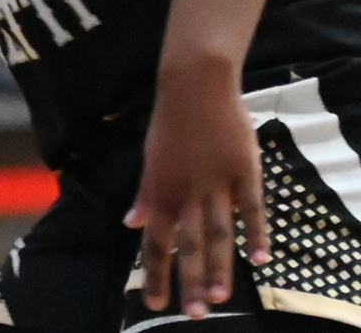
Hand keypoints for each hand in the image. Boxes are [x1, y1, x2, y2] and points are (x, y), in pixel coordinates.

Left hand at [127, 66, 268, 315]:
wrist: (194, 85)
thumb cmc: (172, 123)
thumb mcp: (151, 158)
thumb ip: (146, 194)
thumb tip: (133, 223)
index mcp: (160, 190)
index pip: (156, 240)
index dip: (155, 272)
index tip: (154, 304)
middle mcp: (186, 191)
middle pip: (187, 243)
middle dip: (189, 280)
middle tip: (195, 314)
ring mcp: (216, 182)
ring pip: (218, 231)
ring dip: (219, 265)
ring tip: (220, 297)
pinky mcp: (244, 171)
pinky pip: (252, 207)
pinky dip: (256, 233)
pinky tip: (261, 260)